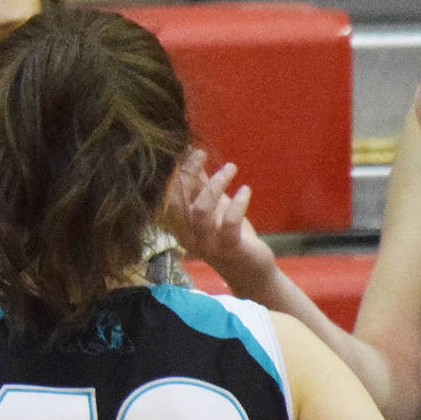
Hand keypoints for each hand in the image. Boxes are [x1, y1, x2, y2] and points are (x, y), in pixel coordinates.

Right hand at [164, 150, 273, 286]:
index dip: (178, 171)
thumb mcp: (214, 206)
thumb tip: (191, 154)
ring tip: (231, 168)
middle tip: (202, 154)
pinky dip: (237, 203)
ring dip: (215, 185)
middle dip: (189, 174)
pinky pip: (229, 224)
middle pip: (179, 203)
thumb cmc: (229, 235)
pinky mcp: (229, 249)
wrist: (250, 269)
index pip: (170, 195)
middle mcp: (187, 236)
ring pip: (201, 211)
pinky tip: (245, 190)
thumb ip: (200, 185)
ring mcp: (207, 244)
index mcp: (180, 225)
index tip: (191, 150)